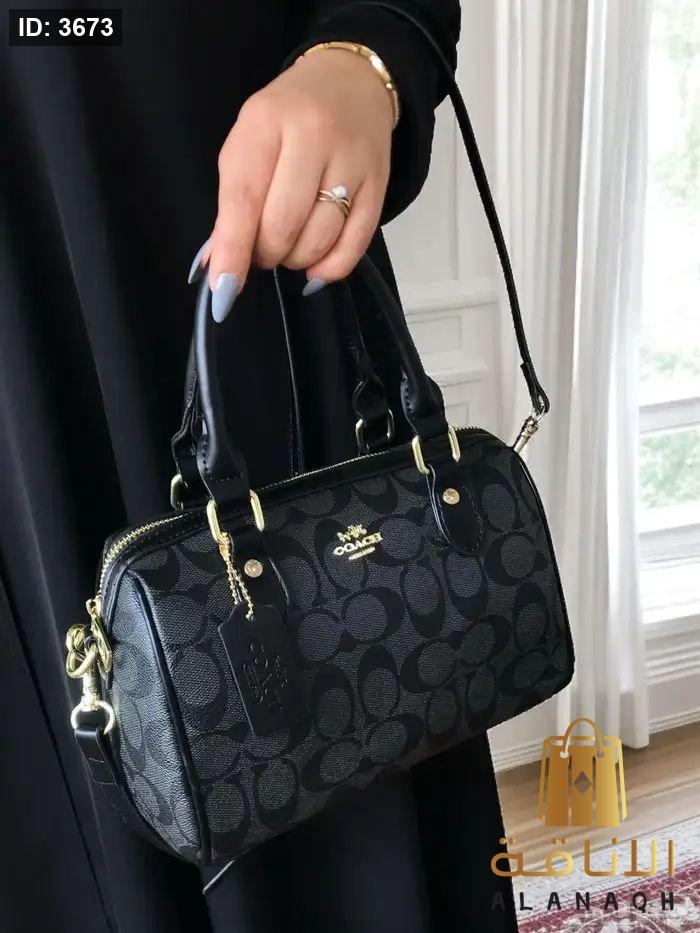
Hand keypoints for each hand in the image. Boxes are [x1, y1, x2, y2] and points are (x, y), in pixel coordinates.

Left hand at [188, 48, 393, 320]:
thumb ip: (233, 204)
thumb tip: (219, 266)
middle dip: (265, 253)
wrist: (350, 83)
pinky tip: (316, 269)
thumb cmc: (287, 120)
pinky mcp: (379, 185)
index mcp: (267, 121)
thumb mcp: (249, 144)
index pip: (245, 198)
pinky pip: (354, 246)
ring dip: (296, 259)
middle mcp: (313, 137)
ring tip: (289, 245)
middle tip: (263, 248)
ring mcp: (351, 161)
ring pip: (318, 239)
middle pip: (283, 225)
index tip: (223, 290)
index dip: (232, 250)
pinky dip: (330, 269)